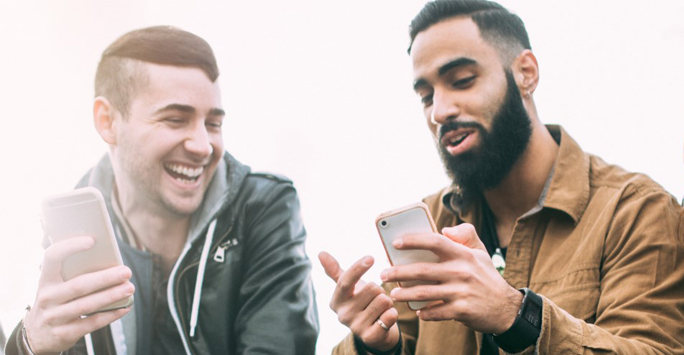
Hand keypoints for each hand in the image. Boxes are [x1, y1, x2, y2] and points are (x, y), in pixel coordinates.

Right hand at [23, 236, 134, 353]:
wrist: (37, 336)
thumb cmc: (56, 302)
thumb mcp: (56, 287)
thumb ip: (73, 275)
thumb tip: (111, 264)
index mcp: (45, 280)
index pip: (52, 257)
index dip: (70, 247)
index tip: (92, 240)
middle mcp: (47, 298)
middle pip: (79, 285)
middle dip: (105, 278)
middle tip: (126, 271)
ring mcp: (53, 317)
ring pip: (87, 305)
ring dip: (111, 296)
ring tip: (129, 288)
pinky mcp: (63, 334)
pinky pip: (91, 323)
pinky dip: (110, 315)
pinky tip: (124, 307)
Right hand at [318, 252, 399, 350]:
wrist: (375, 330)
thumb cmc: (361, 302)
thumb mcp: (348, 287)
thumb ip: (334, 270)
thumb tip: (320, 253)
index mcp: (336, 301)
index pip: (345, 281)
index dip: (358, 268)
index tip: (371, 258)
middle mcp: (343, 315)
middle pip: (372, 288)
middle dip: (380, 290)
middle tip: (374, 299)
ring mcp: (356, 327)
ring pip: (383, 300)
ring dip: (387, 302)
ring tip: (379, 309)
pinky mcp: (370, 337)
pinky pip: (390, 315)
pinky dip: (392, 313)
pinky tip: (385, 319)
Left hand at [380, 224, 522, 333]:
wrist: (507, 308)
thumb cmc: (487, 278)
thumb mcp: (481, 252)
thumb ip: (465, 235)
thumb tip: (444, 230)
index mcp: (463, 255)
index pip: (435, 242)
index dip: (414, 240)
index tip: (396, 243)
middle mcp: (461, 272)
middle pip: (422, 270)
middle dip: (398, 272)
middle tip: (384, 274)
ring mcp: (460, 292)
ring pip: (423, 293)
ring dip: (405, 294)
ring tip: (393, 294)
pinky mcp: (461, 311)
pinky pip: (434, 312)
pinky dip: (424, 313)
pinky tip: (417, 311)